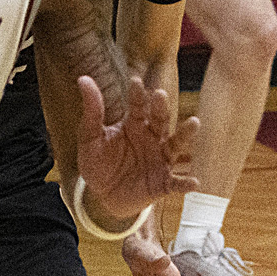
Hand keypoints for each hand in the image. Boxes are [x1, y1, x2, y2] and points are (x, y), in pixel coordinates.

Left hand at [75, 74, 198, 224]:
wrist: (102, 196)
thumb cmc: (99, 164)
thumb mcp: (90, 138)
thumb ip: (91, 111)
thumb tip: (82, 78)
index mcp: (134, 124)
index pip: (137, 105)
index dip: (137, 94)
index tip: (135, 81)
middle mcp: (151, 138)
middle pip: (159, 119)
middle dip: (161, 107)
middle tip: (160, 94)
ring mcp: (160, 159)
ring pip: (175, 144)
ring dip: (185, 134)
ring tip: (194, 123)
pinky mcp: (163, 183)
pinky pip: (175, 183)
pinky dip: (185, 183)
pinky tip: (194, 182)